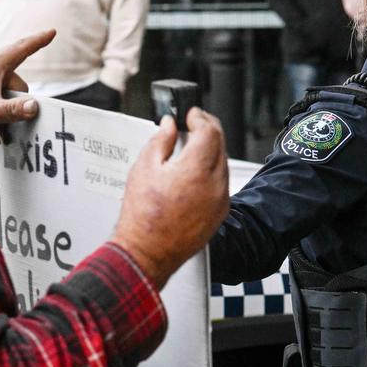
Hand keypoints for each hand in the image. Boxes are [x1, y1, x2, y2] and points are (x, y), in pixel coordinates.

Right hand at [113, 108, 229, 286]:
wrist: (147, 252)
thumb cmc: (143, 217)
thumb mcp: (144, 169)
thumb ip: (160, 140)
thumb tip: (168, 125)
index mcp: (195, 170)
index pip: (209, 131)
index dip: (200, 117)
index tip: (191, 114)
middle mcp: (214, 184)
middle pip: (221, 144)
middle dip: (208, 129)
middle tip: (195, 122)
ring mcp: (221, 199)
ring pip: (223, 163)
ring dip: (211, 150)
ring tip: (191, 145)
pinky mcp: (221, 212)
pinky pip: (222, 182)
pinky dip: (212, 170)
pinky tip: (196, 170)